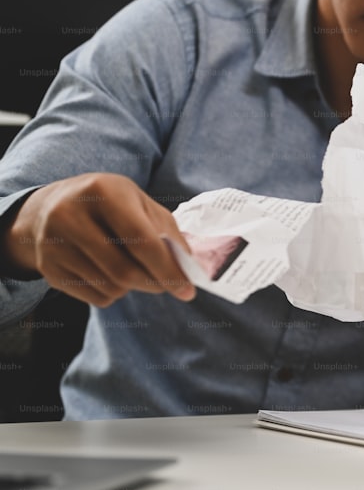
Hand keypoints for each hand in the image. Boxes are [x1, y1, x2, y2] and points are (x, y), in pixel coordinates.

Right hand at [2, 173, 194, 306]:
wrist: (48, 207)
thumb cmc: (108, 205)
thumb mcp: (139, 203)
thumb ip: (168, 233)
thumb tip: (188, 269)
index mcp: (103, 191)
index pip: (141, 241)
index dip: (168, 270)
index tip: (188, 291)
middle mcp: (71, 215)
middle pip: (125, 271)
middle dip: (155, 283)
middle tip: (168, 284)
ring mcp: (53, 243)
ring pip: (112, 288)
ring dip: (134, 287)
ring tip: (132, 267)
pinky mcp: (48, 268)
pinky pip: (96, 298)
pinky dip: (114, 293)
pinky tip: (108, 272)